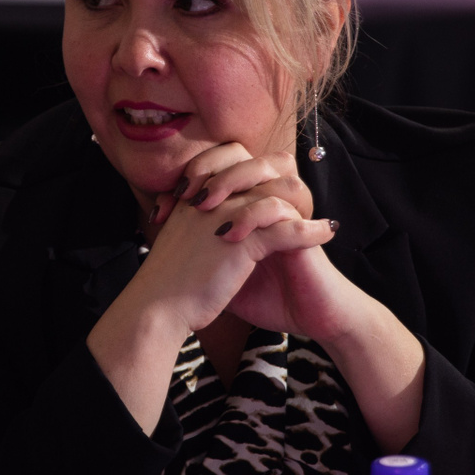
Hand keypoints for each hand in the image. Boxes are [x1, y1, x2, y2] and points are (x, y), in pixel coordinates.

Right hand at [137, 143, 334, 339]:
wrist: (156, 305)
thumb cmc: (166, 280)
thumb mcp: (180, 238)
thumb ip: (196, 220)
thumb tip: (215, 218)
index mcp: (194, 192)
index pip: (232, 156)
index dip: (257, 166)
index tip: (274, 185)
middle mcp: (210, 196)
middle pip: (261, 167)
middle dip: (285, 179)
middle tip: (304, 197)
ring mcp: (226, 215)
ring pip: (278, 194)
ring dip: (305, 205)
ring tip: (322, 222)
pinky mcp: (241, 242)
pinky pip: (287, 229)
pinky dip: (311, 231)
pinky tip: (327, 234)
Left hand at [161, 144, 427, 451]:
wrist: (311, 320)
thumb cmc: (270, 298)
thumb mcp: (224, 276)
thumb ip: (203, 256)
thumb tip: (163, 252)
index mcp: (251, 203)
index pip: (223, 164)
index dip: (194, 175)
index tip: (165, 205)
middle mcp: (273, 200)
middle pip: (245, 155)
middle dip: (213, 167)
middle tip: (186, 193)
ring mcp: (292, 212)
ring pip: (270, 170)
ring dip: (235, 183)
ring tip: (205, 207)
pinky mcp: (306, 231)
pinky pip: (283, 208)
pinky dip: (254, 217)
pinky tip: (228, 237)